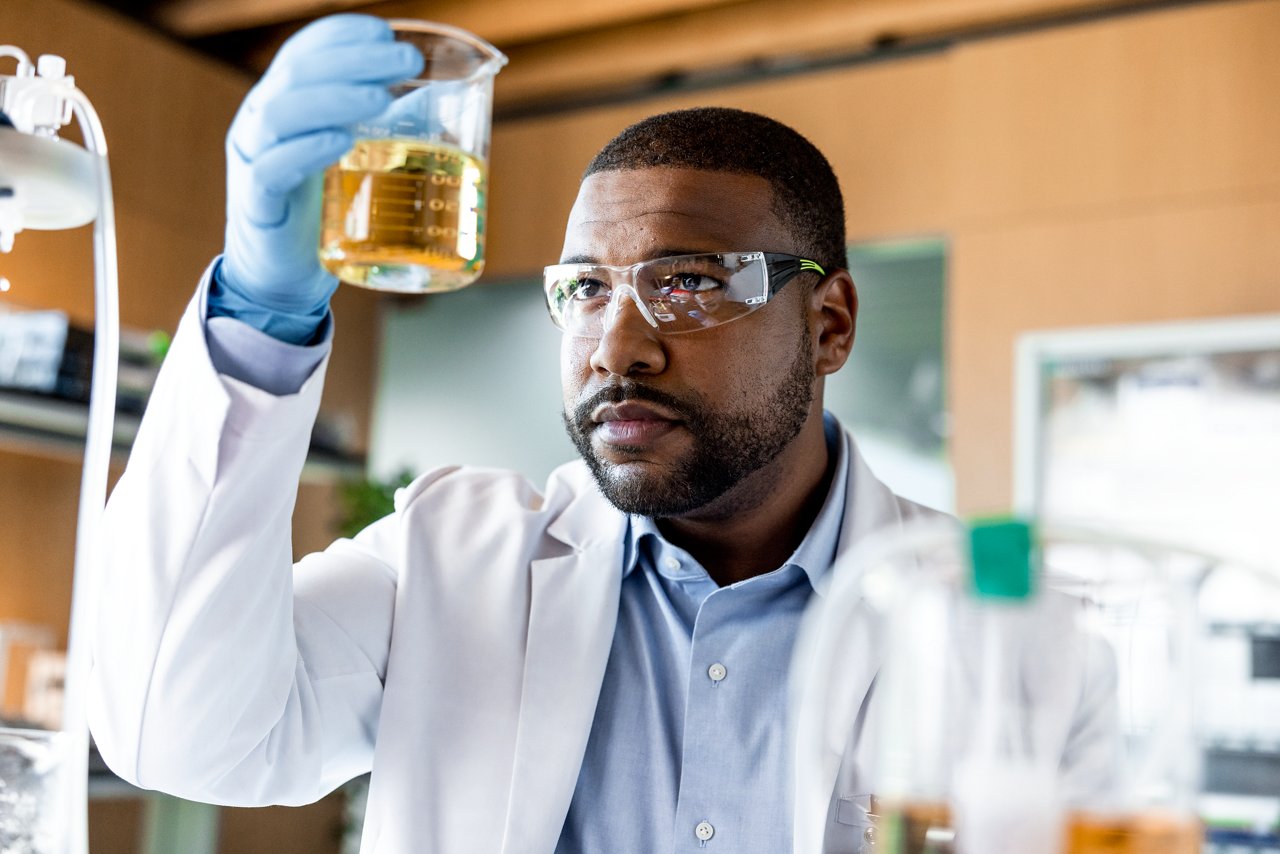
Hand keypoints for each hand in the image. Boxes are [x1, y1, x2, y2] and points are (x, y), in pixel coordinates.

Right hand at [220, 15, 423, 319]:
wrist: (285, 276)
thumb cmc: (323, 209)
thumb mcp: (354, 158)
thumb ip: (386, 125)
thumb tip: (438, 94)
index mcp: (285, 103)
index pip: (305, 51)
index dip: (342, 35)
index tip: (386, 32)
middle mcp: (262, 122)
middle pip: (299, 72)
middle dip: (356, 59)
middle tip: (406, 62)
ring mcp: (255, 160)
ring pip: (281, 114)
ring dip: (335, 99)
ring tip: (380, 99)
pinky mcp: (258, 204)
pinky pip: (272, 168)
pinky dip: (307, 151)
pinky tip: (341, 142)